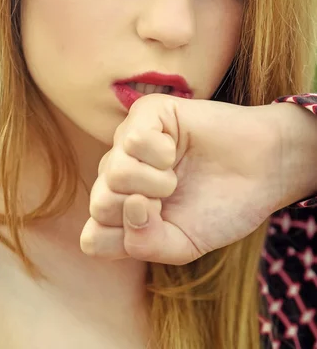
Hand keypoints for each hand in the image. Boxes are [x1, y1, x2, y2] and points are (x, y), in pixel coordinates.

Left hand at [80, 94, 315, 264]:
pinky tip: (176, 147)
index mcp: (122, 209)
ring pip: (114, 172)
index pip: (93, 238)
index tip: (161, 229)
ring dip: (156, 182)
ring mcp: (127, 143)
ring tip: (175, 174)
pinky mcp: (145, 112)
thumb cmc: (221, 205)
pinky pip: (133, 140)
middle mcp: (118, 175)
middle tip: (171, 198)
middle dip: (143, 210)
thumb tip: (130, 205)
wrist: (263, 169)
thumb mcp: (181, 245)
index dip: (127, 242)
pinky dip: (163, 153)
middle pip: (99, 204)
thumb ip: (144, 243)